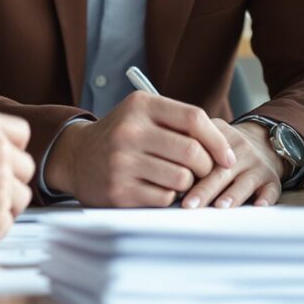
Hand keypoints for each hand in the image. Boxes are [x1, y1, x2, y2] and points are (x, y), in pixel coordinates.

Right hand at [43, 91, 234, 206]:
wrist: (76, 157)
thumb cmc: (123, 135)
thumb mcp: (144, 114)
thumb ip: (180, 123)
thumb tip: (224, 150)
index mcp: (141, 106)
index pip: (194, 118)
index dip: (218, 140)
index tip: (228, 157)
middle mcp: (130, 131)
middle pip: (192, 151)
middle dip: (207, 166)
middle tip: (204, 172)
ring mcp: (122, 162)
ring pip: (182, 178)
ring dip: (188, 184)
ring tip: (180, 180)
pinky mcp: (118, 191)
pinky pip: (165, 198)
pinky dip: (170, 197)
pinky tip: (159, 189)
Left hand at [180, 120, 284, 208]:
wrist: (264, 142)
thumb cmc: (226, 148)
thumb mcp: (211, 134)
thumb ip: (188, 143)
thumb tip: (159, 165)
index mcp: (221, 140)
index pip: (204, 154)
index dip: (189, 169)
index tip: (174, 183)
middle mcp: (241, 152)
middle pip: (220, 173)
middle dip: (204, 190)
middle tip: (189, 204)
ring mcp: (258, 166)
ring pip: (245, 183)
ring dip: (232, 195)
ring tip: (220, 206)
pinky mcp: (272, 180)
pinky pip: (271, 190)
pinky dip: (266, 198)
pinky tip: (258, 206)